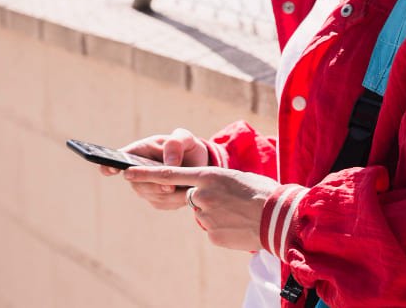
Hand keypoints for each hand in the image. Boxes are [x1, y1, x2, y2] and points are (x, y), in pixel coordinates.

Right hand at [99, 128, 209, 209]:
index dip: (110, 165)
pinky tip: (187, 192)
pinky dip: (176, 200)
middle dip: (154, 185)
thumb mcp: (184, 138)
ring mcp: (145, 188)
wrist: (196, 163)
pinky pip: (164, 203)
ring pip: (152, 196)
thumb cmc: (185, 147)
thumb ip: (176, 145)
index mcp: (138, 152)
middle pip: (137, 183)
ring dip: (169, 195)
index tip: (111, 169)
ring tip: (186, 189)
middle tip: (170, 187)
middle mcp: (136, 172)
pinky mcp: (157, 200)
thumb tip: (170, 164)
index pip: (118, 159)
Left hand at [123, 165, 278, 250]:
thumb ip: (215, 184)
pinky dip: (223, 227)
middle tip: (230, 200)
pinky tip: (239, 225)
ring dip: (218, 214)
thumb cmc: (263, 192)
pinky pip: (212, 229)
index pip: (170, 174)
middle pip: (193, 196)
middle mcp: (202, 195)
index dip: (146, 173)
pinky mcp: (211, 234)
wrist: (279, 217)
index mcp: (209, 175)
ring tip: (240, 212)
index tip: (127, 172)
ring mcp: (205, 216)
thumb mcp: (236, 179)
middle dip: (207, 198)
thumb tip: (205, 197)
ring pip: (204, 214)